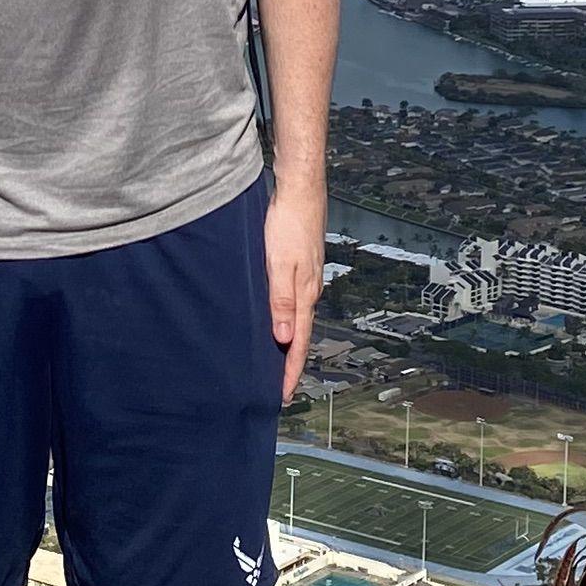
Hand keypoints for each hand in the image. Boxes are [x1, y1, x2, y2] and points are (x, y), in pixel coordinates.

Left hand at [265, 179, 325, 402]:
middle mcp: (309, 290)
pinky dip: (285, 319)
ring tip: (276, 361)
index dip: (290, 371)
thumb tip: (283, 340)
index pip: (298, 343)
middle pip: (300, 335)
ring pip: (297, 319)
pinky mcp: (300, 265)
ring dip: (288, 342)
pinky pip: (293, 302)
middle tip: (278, 388)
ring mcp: (307, 278)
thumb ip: (281, 301)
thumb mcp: (280, 264)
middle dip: (290, 363)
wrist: (300, 189)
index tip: (282, 396)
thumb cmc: (289, 223)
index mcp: (305, 295)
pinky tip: (275, 319)